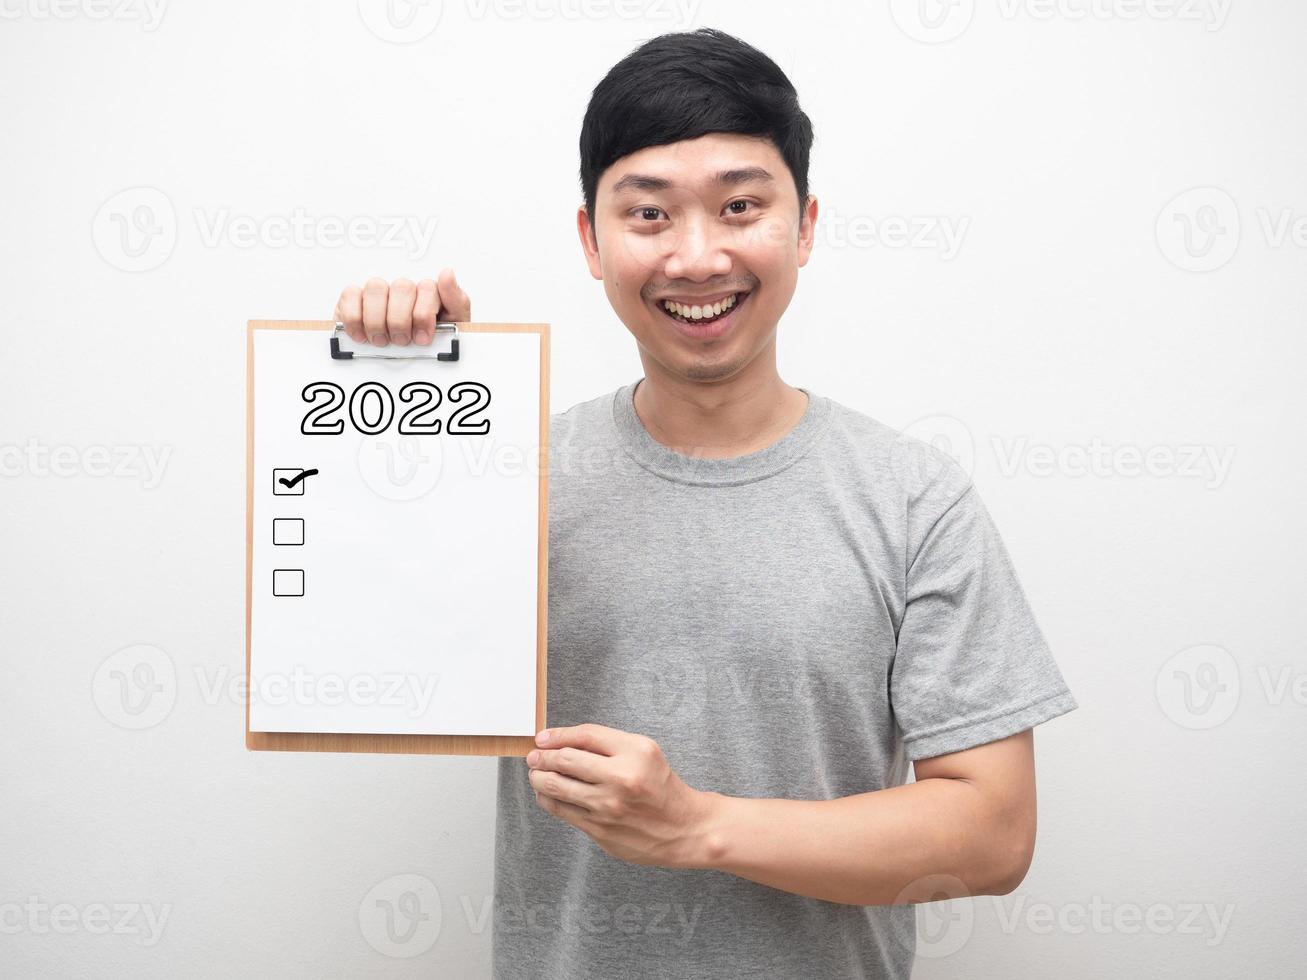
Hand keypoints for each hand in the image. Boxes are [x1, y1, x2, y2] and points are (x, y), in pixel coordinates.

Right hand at [333, 268, 470, 347]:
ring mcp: (379, 294)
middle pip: (402, 288)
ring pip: (376, 288)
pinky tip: (362, 335)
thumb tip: (447, 273)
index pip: (427, 288)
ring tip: (382, 340)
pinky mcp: (354, 300)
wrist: (407, 370)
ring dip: (378, 320)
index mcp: (429, 295)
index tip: (422, 337)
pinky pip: (350, 294)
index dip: (423, 314)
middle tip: (401, 341)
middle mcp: (404, 291)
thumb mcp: (454, 328)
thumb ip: (456, 301)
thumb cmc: (429, 346)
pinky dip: (355, 318)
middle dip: (401, 320)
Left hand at [526, 723, 719, 869]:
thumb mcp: (644, 752)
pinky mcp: (600, 831)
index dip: (558, 735)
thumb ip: (607, 744)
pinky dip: (548, 799)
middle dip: (542, 757)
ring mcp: (609, 807)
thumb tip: (561, 741)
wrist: (683, 829)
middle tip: (533, 756)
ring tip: (535, 774)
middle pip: (566, 760)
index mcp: (636, 752)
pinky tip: (546, 794)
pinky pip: (563, 811)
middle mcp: (622, 778)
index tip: (542, 737)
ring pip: (558, 787)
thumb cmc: (660, 786)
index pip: (585, 736)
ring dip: (539, 778)